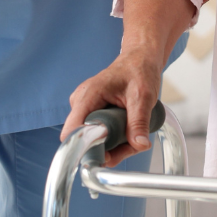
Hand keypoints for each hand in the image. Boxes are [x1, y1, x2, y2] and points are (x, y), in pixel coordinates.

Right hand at [62, 48, 163, 164]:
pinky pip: (99, 135)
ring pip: (94, 141)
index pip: (72, 132)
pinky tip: (129, 132)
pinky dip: (115, 140)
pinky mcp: (92, 114)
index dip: (85, 149)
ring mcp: (85, 109)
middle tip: (133, 144)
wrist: (140, 59)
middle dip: (110, 149)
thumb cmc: (139, 70)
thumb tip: (139, 145)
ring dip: (115, 146)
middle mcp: (82, 103)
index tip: (107, 157)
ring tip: (134, 135)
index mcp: (88, 95)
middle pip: (85, 141)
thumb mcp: (143, 96)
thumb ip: (139, 122)